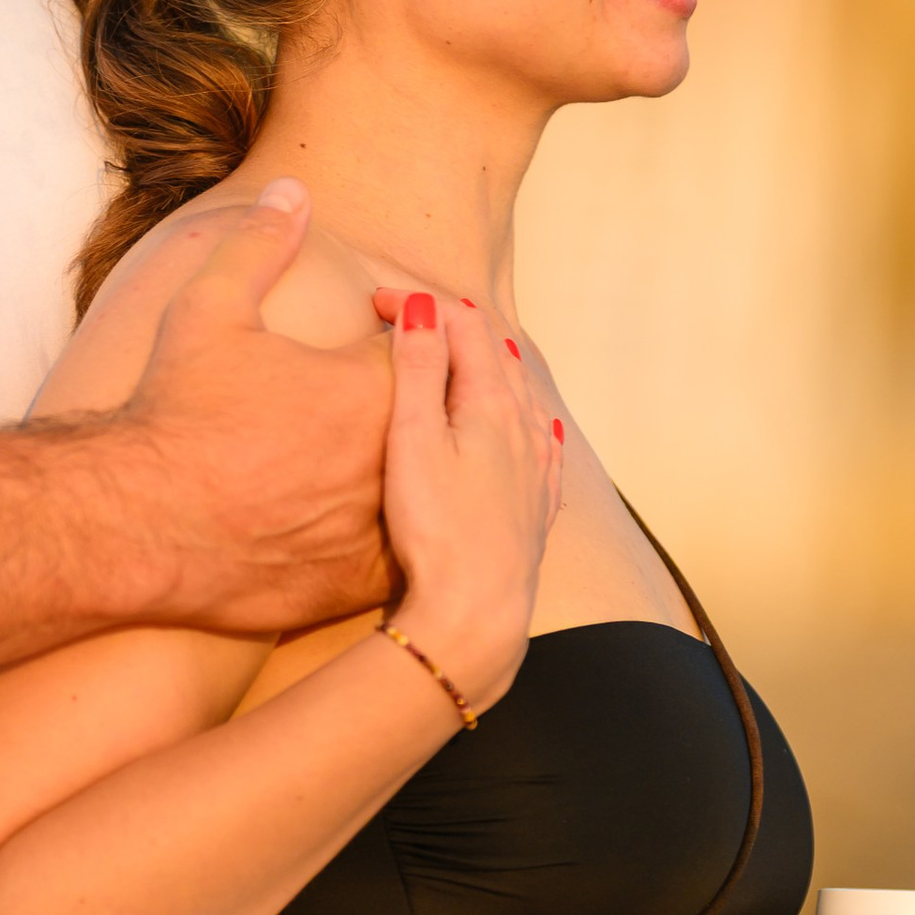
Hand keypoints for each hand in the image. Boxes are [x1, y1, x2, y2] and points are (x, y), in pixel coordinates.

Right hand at [117, 183, 396, 635]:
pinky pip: (400, 555)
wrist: (139, 525)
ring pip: (424, 490)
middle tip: (387, 387)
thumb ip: (258, 245)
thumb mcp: (208, 310)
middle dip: (418, 394)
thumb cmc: (173, 417)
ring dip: (417, 468)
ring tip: (390, 454)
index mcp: (375, 387)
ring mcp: (381, 525)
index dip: (400, 326)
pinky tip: (374, 523)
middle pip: (435, 416)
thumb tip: (291, 191)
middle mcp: (394, 456)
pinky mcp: (362, 581)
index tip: (374, 325)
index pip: (422, 345)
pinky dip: (394, 535)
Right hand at [377, 288, 562, 712]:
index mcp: (492, 403)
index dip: (417, 304)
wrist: (478, 610)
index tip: (374, 304)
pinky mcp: (538, 503)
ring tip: (455, 360)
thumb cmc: (437, 528)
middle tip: (403, 322)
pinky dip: (522, 413)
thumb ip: (416, 368)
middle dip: (449, 326)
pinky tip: (527, 425)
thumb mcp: (412, 439)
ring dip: (486, 365)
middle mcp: (525, 426)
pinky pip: (541, 439)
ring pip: (521, 392)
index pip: (461, 323)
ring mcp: (538, 465)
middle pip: (495, 352)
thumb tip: (422, 306)